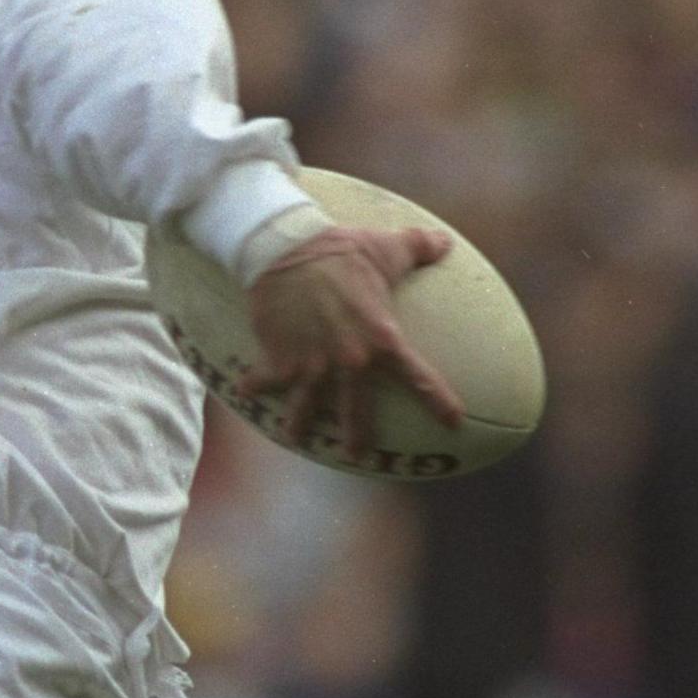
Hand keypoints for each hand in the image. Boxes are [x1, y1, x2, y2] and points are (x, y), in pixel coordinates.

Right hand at [237, 227, 464, 456]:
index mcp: (381, 339)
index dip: (437, 402)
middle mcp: (348, 361)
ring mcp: (310, 364)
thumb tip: (445, 242)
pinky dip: (253, 385)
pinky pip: (265, 379)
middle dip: (357, 435)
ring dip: (299, 424)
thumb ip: (420, 247)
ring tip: (295, 436)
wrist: (285, 248)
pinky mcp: (278, 357)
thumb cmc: (340, 250)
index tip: (453, 422)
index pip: (417, 377)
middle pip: (355, 409)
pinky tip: (245, 392)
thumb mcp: (386, 247)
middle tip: (358, 454)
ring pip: (306, 406)